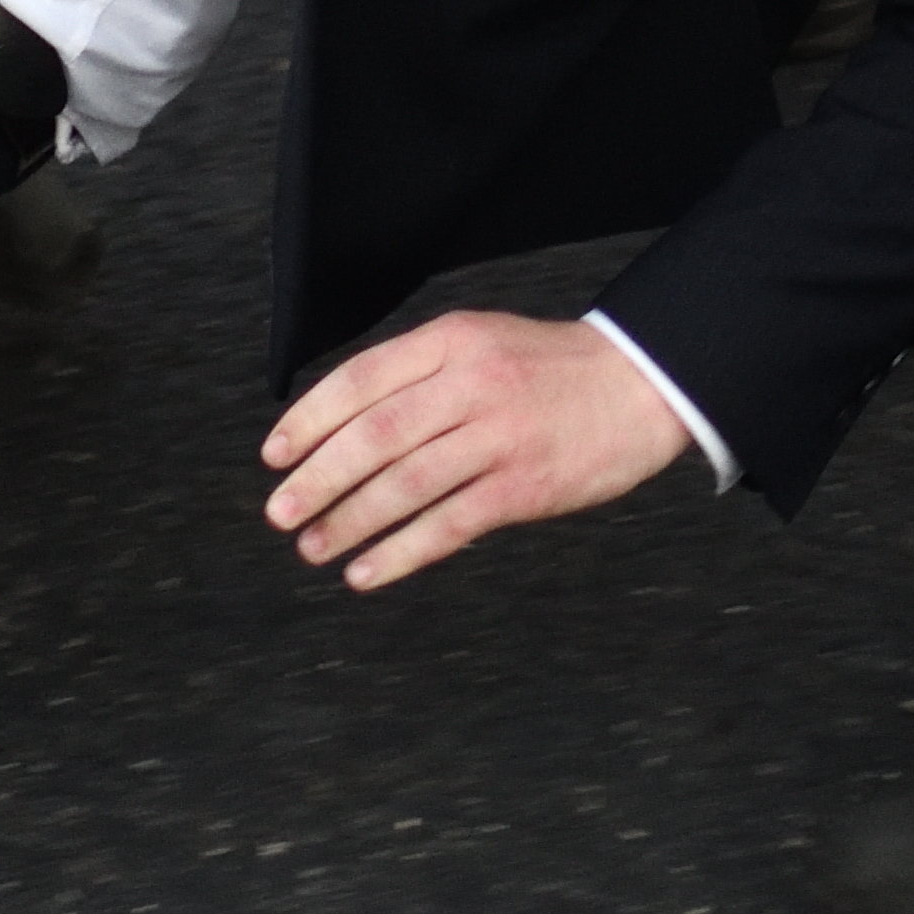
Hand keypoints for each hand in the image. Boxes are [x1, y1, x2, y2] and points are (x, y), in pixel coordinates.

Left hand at [258, 307, 695, 590]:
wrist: (638, 385)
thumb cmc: (548, 370)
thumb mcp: (479, 343)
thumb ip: (417, 373)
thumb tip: (338, 423)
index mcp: (451, 342)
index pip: (360, 380)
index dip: (310, 420)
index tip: (275, 455)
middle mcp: (470, 384)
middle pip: (374, 435)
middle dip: (318, 479)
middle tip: (281, 512)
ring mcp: (498, 437)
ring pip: (405, 485)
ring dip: (350, 522)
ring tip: (314, 547)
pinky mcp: (523, 487)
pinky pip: (448, 526)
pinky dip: (400, 553)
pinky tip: (368, 572)